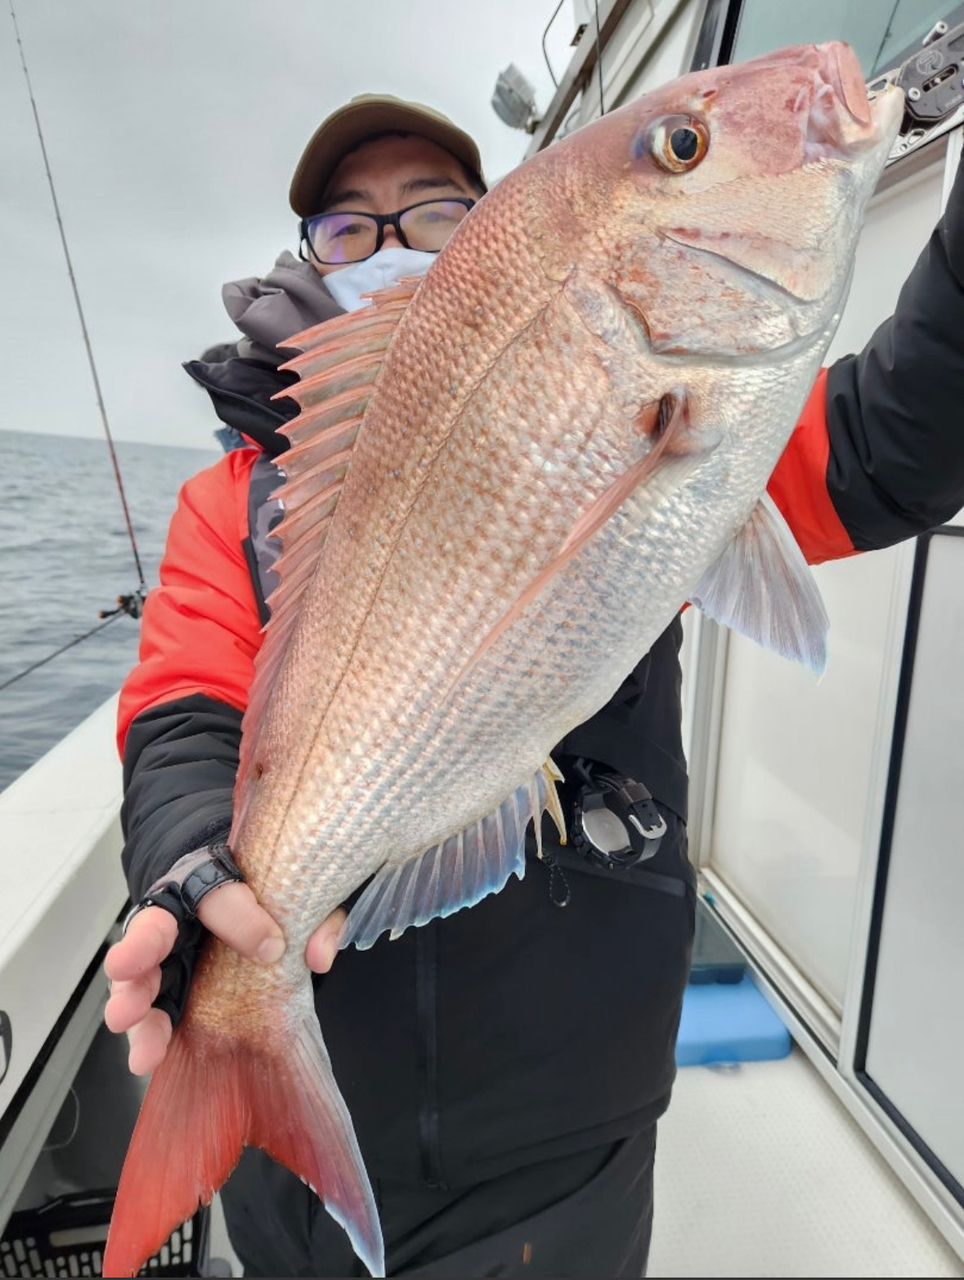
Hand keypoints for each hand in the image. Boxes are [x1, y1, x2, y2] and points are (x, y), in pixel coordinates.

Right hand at [104, 884, 347, 1075]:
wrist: (237, 904)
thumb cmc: (262, 897)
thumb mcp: (296, 901)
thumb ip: (313, 919)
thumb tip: (318, 955)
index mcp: (207, 882)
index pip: (218, 894)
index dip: (241, 918)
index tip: (273, 946)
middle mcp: (175, 918)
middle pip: (152, 928)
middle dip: (140, 948)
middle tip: (127, 968)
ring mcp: (164, 960)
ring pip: (138, 977)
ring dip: (132, 999)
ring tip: (125, 1019)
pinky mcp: (162, 997)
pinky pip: (148, 1016)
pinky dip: (145, 1036)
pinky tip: (146, 1058)